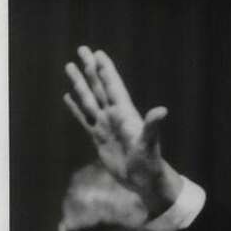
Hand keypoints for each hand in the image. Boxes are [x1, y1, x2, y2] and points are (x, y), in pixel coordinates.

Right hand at [63, 46, 181, 216]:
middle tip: (82, 49)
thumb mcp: (150, 144)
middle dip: (90, 68)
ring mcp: (105, 126)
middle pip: (99, 87)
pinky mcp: (98, 138)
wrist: (143, 181)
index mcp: (126, 114)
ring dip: (80, 83)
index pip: (114, 87)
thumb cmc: (150, 163)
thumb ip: (152, 126)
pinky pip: (84, 118)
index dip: (106, 70)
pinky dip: (75, 107)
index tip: (98, 53)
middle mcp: (115, 116)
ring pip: (89, 99)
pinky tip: (68, 97)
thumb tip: (162, 110)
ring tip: (69, 66)